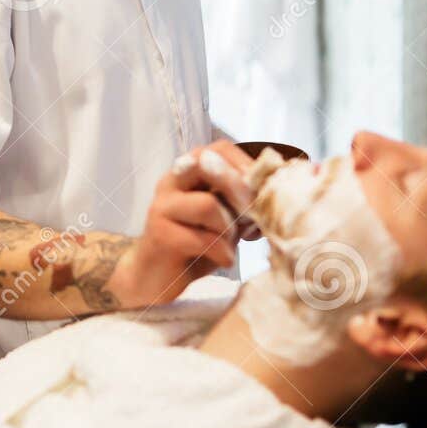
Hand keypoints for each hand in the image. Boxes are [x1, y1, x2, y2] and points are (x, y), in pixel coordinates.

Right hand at [117, 140, 256, 302]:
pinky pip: (204, 239)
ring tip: (230, 244)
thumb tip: (273, 195)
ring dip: (229, 228)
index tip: (262, 190)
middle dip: (239, 190)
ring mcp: (162, 208)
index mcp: (186, 173)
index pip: (219, 149)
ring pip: (209, 205)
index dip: (245, 165)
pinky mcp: (161, 235)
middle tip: (252, 215)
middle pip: (209, 166)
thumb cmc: (193, 247)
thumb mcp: (221, 218)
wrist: (153, 278)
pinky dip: (223, 252)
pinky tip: (224, 261)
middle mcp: (171, 183)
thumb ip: (238, 202)